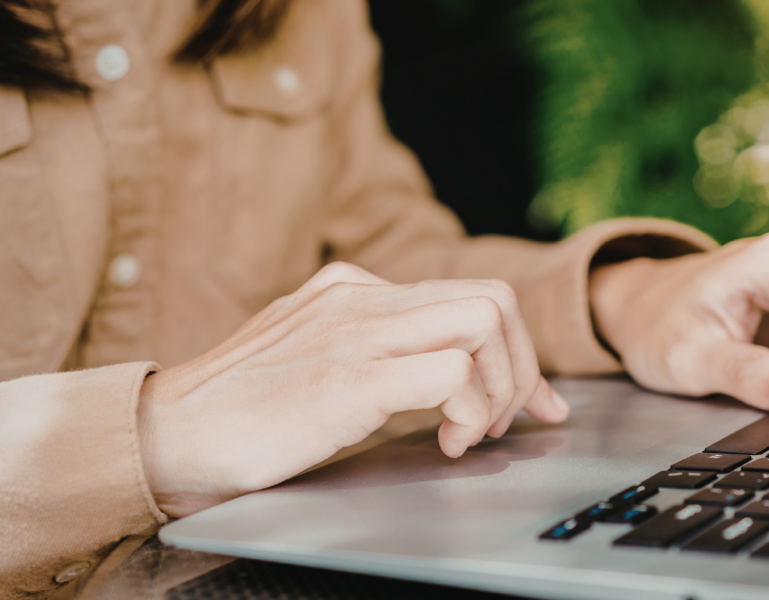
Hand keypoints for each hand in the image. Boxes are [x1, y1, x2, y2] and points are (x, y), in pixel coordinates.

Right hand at [137, 262, 568, 517]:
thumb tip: (447, 376)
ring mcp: (358, 330)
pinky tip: (446, 444)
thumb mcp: (315, 357)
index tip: (535, 401)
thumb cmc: (239, 411)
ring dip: (502, 386)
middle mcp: (364, 297)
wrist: (169, 433)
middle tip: (507, 422)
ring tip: (473, 434)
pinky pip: (452, 373)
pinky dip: (470, 413)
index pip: (469, 296)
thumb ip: (375, 351)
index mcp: (356, 289)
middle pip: (494, 299)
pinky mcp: (352, 375)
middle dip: (524, 367)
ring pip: (486, 320)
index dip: (519, 353)